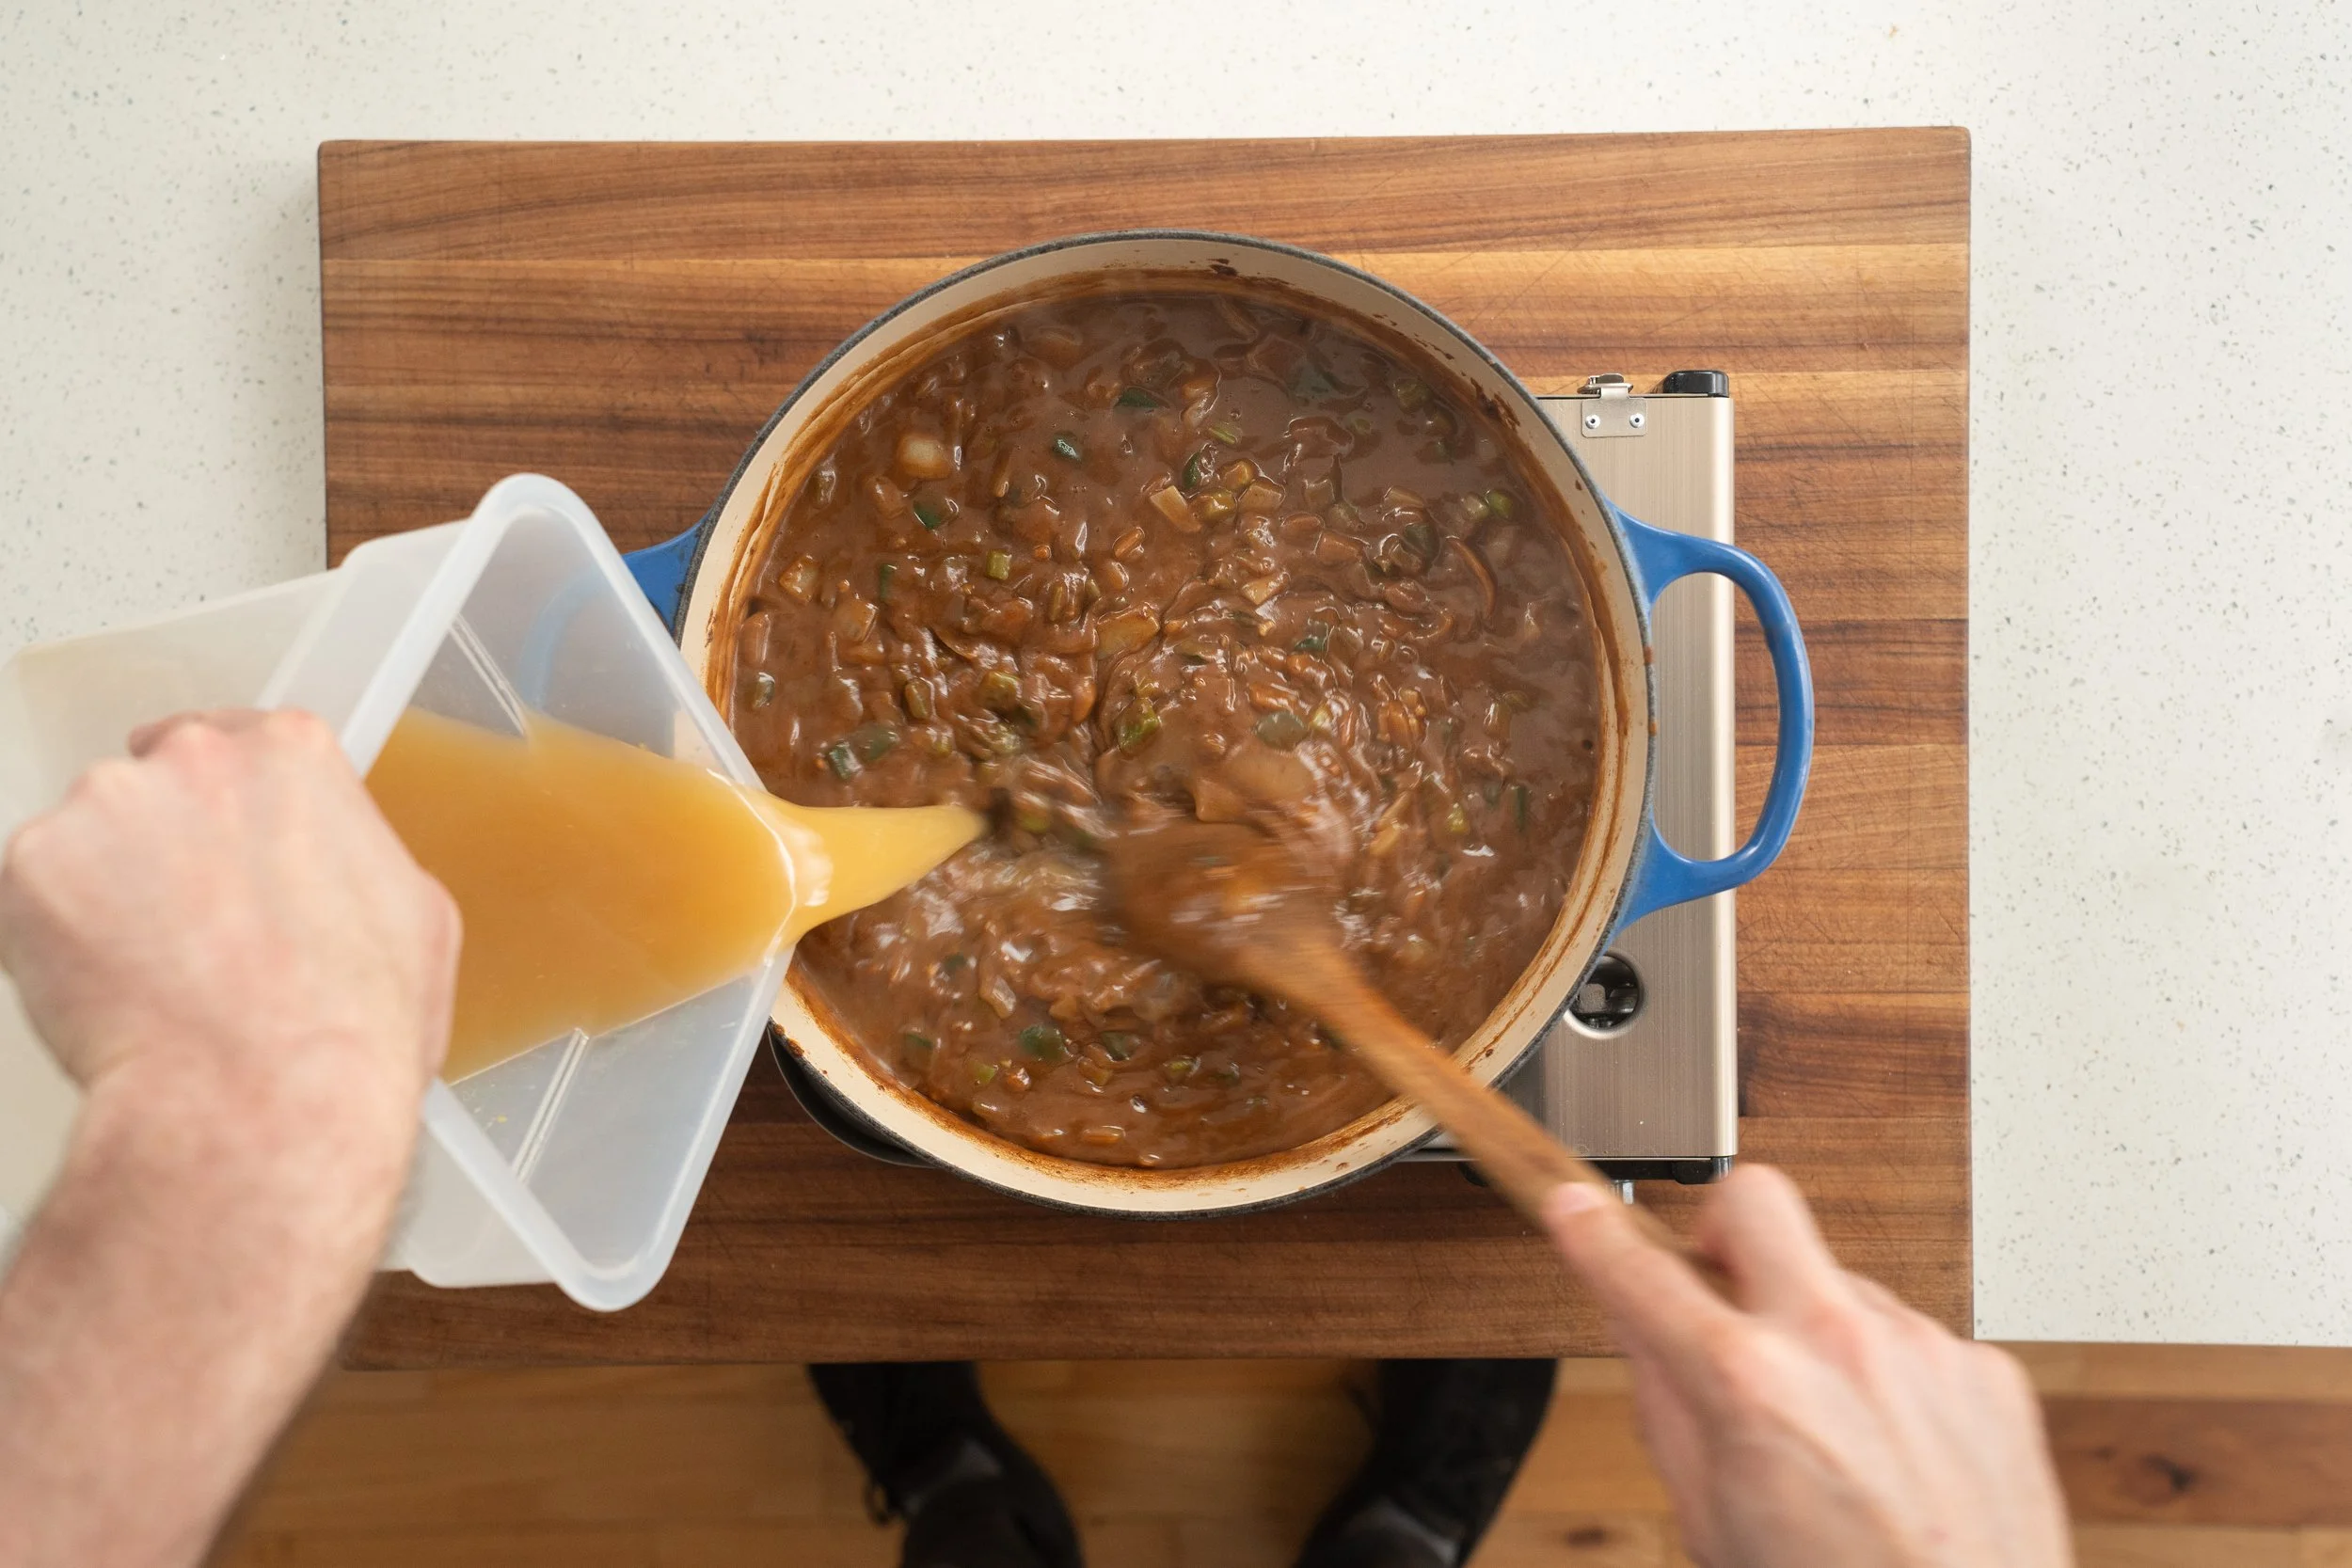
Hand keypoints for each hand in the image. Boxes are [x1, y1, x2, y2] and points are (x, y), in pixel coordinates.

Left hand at [0, 708, 457, 1151]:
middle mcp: (197, 760)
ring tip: (158, 974)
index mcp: (294, 757)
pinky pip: (32, 894)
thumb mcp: (416, 923)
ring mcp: (107, 806)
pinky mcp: (32, 865)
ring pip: (92, 841)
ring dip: (109, 894)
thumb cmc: (343, 1028)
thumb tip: (340, 883)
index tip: (232, 854)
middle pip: (161, 785)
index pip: (243, 744)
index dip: (235, 812)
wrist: (261, 1099)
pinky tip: (112, 990)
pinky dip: (54, 940)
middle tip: (198, 931)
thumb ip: (362, 863)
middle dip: (169, 848)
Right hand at [1543, 1166, 2071, 1567]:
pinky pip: (1913, 1339)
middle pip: (1754, 1199)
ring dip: (1816, 1331)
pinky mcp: (1986, 1370)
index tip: (1577, 1208)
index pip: (1642, 1275)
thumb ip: (1667, 1409)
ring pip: (1839, 1284)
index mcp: (1750, 1387)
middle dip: (1720, 1226)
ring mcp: (1921, 1348)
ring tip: (1832, 1428)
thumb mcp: (1710, 1521)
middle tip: (1720, 1280)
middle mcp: (1837, 1345)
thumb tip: (1640, 1329)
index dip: (1592, 1233)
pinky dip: (1890, 1379)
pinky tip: (1892, 1449)